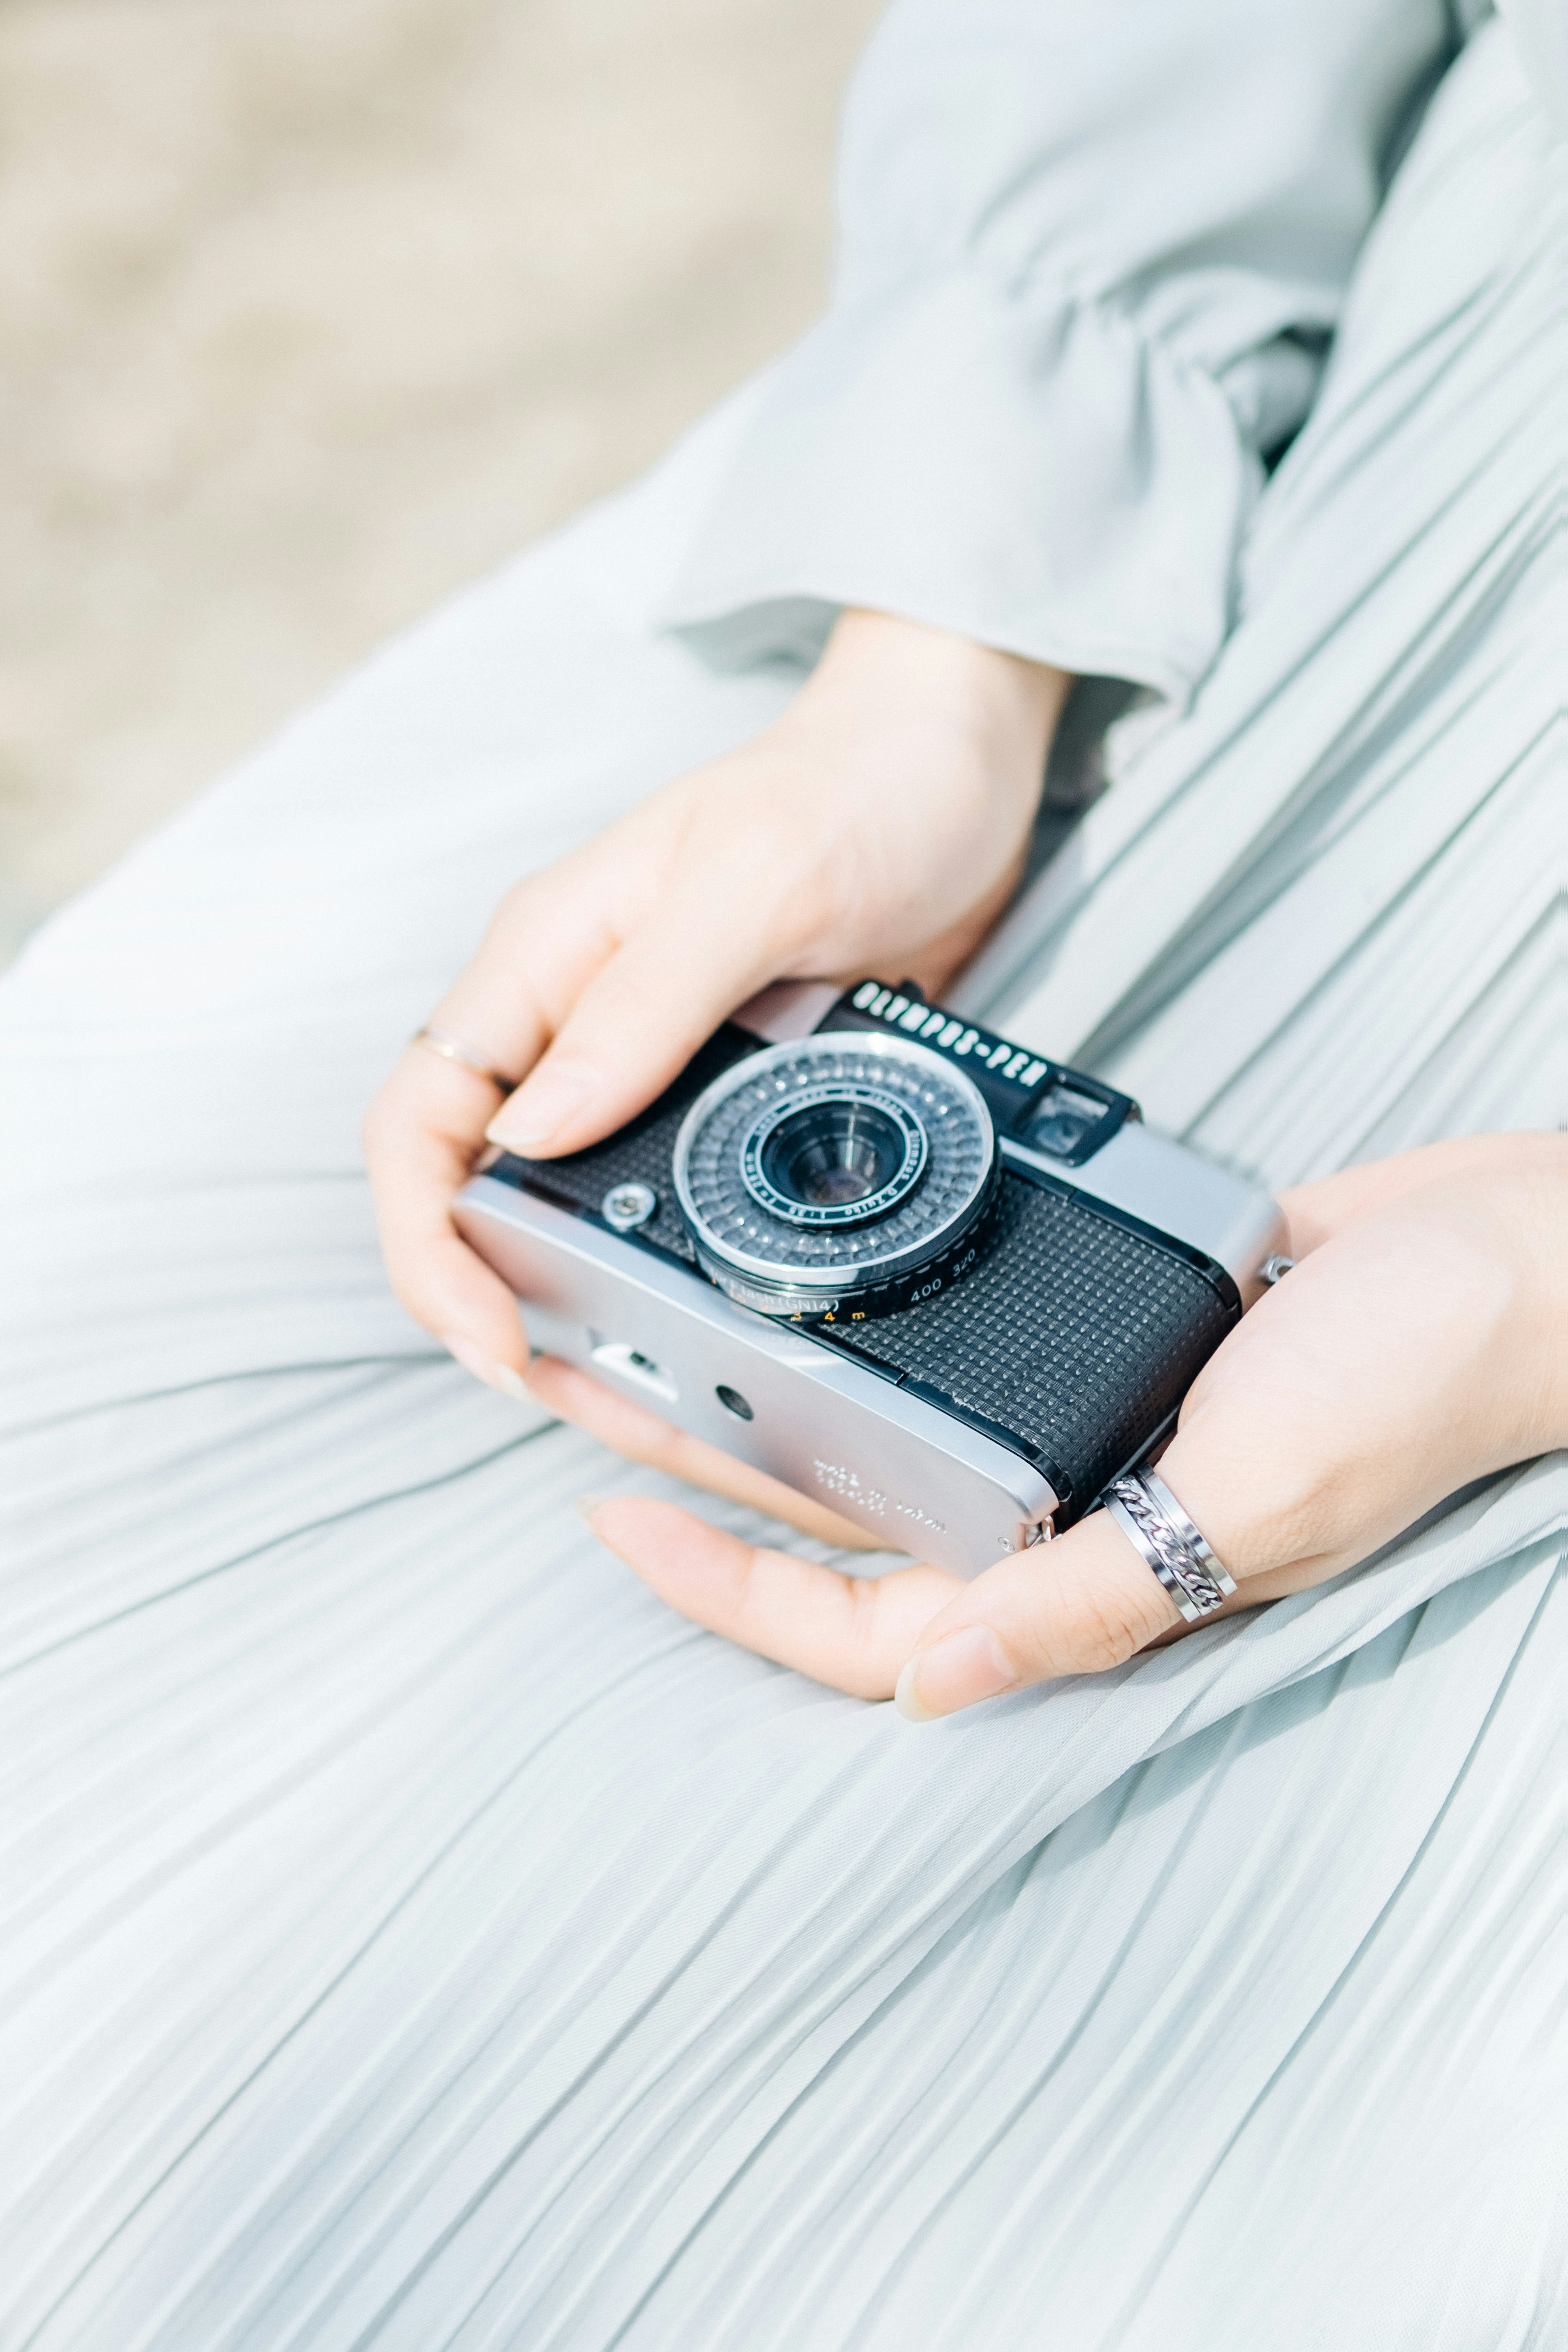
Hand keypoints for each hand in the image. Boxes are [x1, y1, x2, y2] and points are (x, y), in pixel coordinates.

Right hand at [362, 609, 1067, 1402]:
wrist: (954, 759)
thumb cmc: (857, 785)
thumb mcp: (753, 881)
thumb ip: (644, 1001)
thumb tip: (536, 1129)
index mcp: (546, 961)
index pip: (423, 1118)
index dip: (428, 1239)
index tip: (491, 1330)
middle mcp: (580, 1020)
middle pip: (475, 1190)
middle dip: (494, 1302)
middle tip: (569, 1393)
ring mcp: (651, 1065)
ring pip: (565, 1213)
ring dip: (581, 1310)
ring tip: (637, 1398)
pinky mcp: (730, 1096)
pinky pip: (665, 1206)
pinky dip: (667, 1279)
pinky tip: (704, 1331)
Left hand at [578, 1133, 1567, 1713]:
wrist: (1509, 1254)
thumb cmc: (1409, 1381)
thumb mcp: (1253, 1500)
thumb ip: (1093, 1592)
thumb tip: (935, 1684)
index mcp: (1087, 1569)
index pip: (867, 1620)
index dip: (731, 1588)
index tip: (614, 1514)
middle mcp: (1066, 1502)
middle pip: (844, 1512)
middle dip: (712, 1463)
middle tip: (586, 1388)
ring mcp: (1081, 1411)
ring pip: (883, 1424)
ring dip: (772, 1386)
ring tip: (660, 1319)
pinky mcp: (1106, 1323)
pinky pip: (959, 1339)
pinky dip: (882, 1318)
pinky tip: (816, 1259)